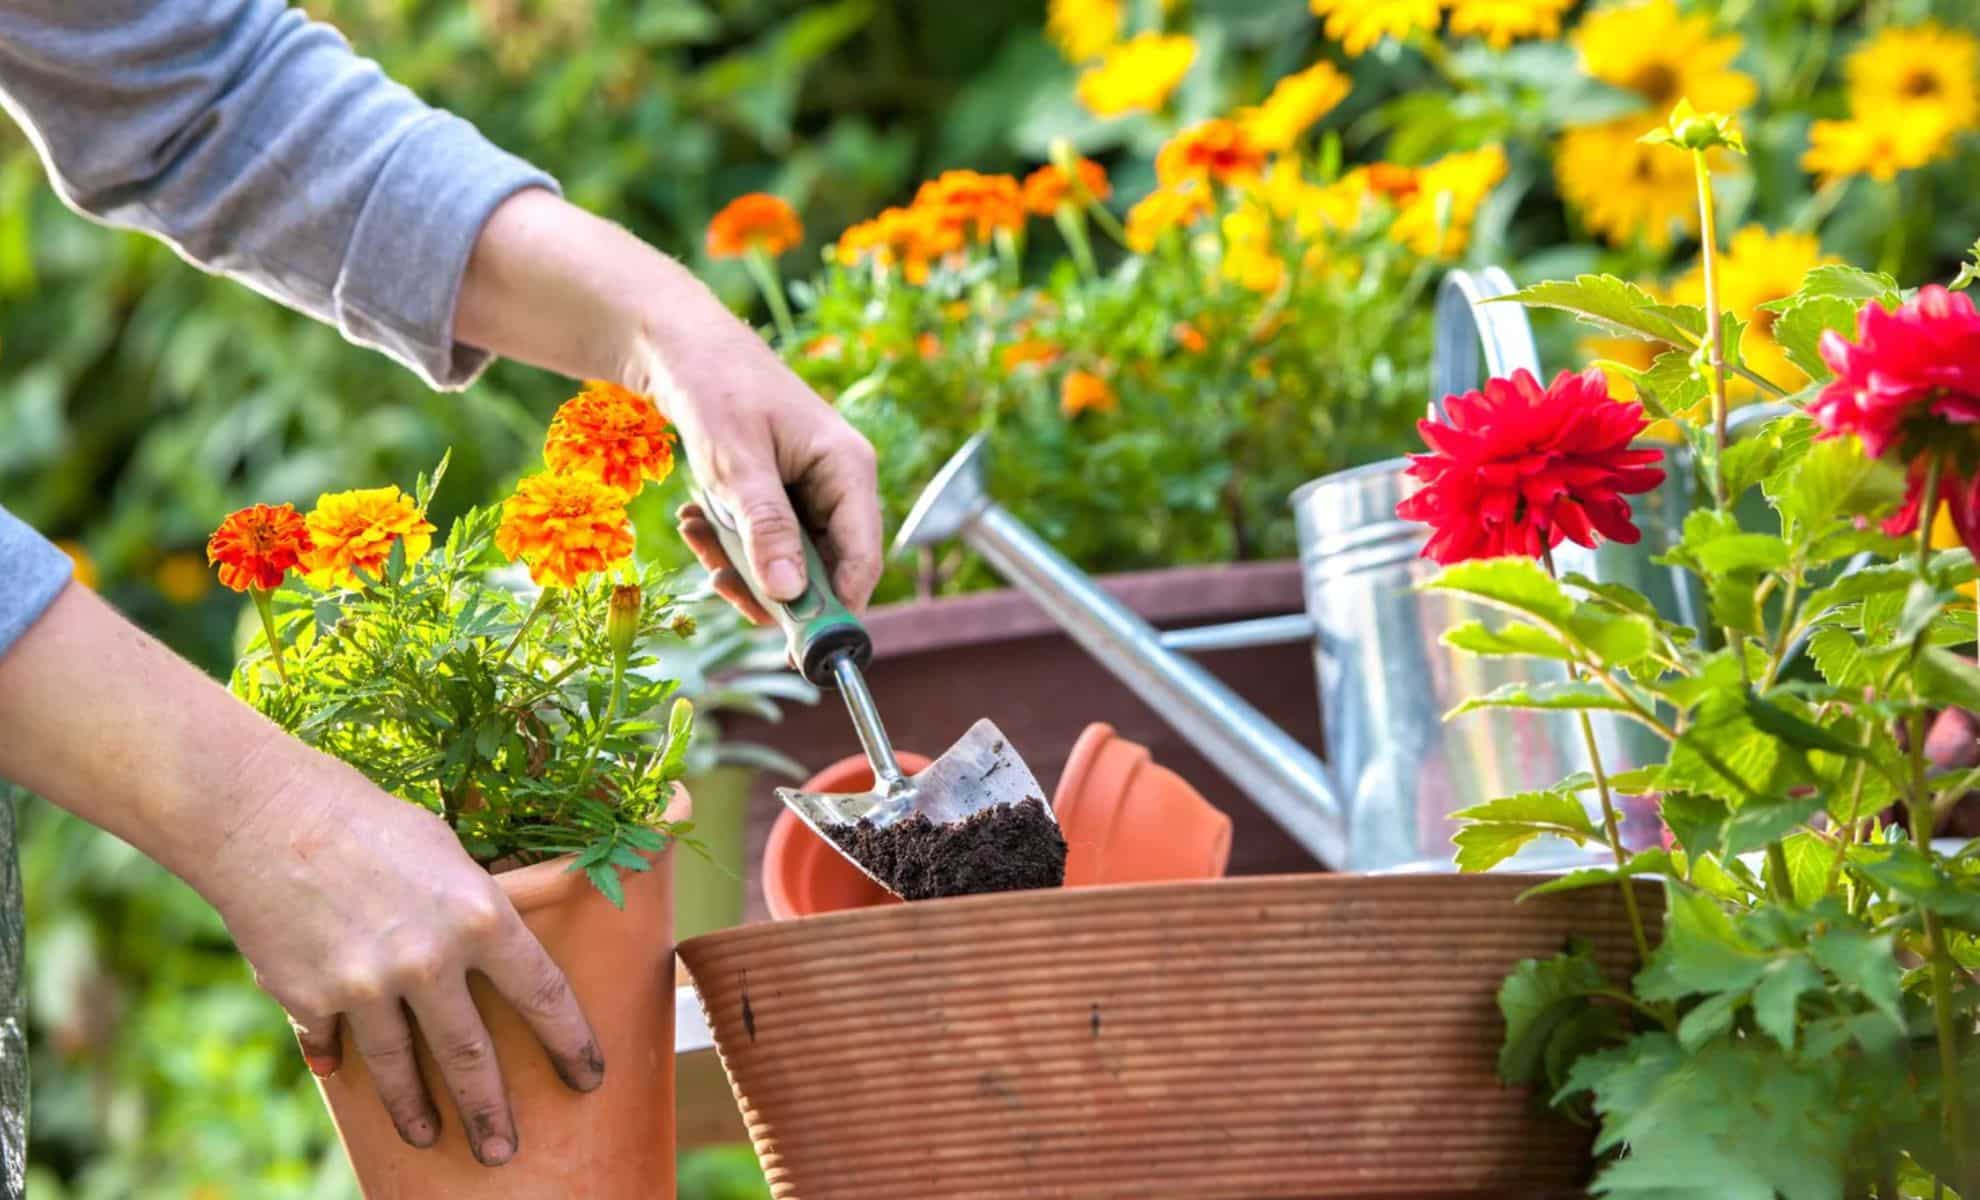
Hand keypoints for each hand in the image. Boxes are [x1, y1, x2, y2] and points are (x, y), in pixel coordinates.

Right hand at [0, 586, 597, 1168]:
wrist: (265, 817)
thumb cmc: (369, 821)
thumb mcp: (446, 853)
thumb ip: (473, 909)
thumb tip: (497, 950)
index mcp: (481, 917)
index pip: (544, 995)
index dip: (571, 1042)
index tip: (588, 1076)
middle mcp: (430, 961)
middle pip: (472, 1058)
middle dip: (493, 1114)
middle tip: (504, 1152)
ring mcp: (367, 988)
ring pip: (400, 1070)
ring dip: (417, 1112)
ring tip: (431, 1137)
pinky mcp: (311, 1000)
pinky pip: (333, 1045)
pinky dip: (338, 1059)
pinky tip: (342, 1075)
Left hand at [453, 190, 883, 622]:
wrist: (679, 344)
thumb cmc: (715, 389)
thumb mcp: (736, 465)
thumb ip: (767, 529)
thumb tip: (792, 594)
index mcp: (849, 468)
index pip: (862, 558)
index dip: (833, 608)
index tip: (793, 647)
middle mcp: (841, 482)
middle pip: (824, 567)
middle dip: (770, 584)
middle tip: (718, 583)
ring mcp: (812, 489)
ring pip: (789, 559)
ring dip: (740, 562)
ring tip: (698, 535)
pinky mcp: (783, 492)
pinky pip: (765, 540)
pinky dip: (729, 541)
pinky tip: (697, 520)